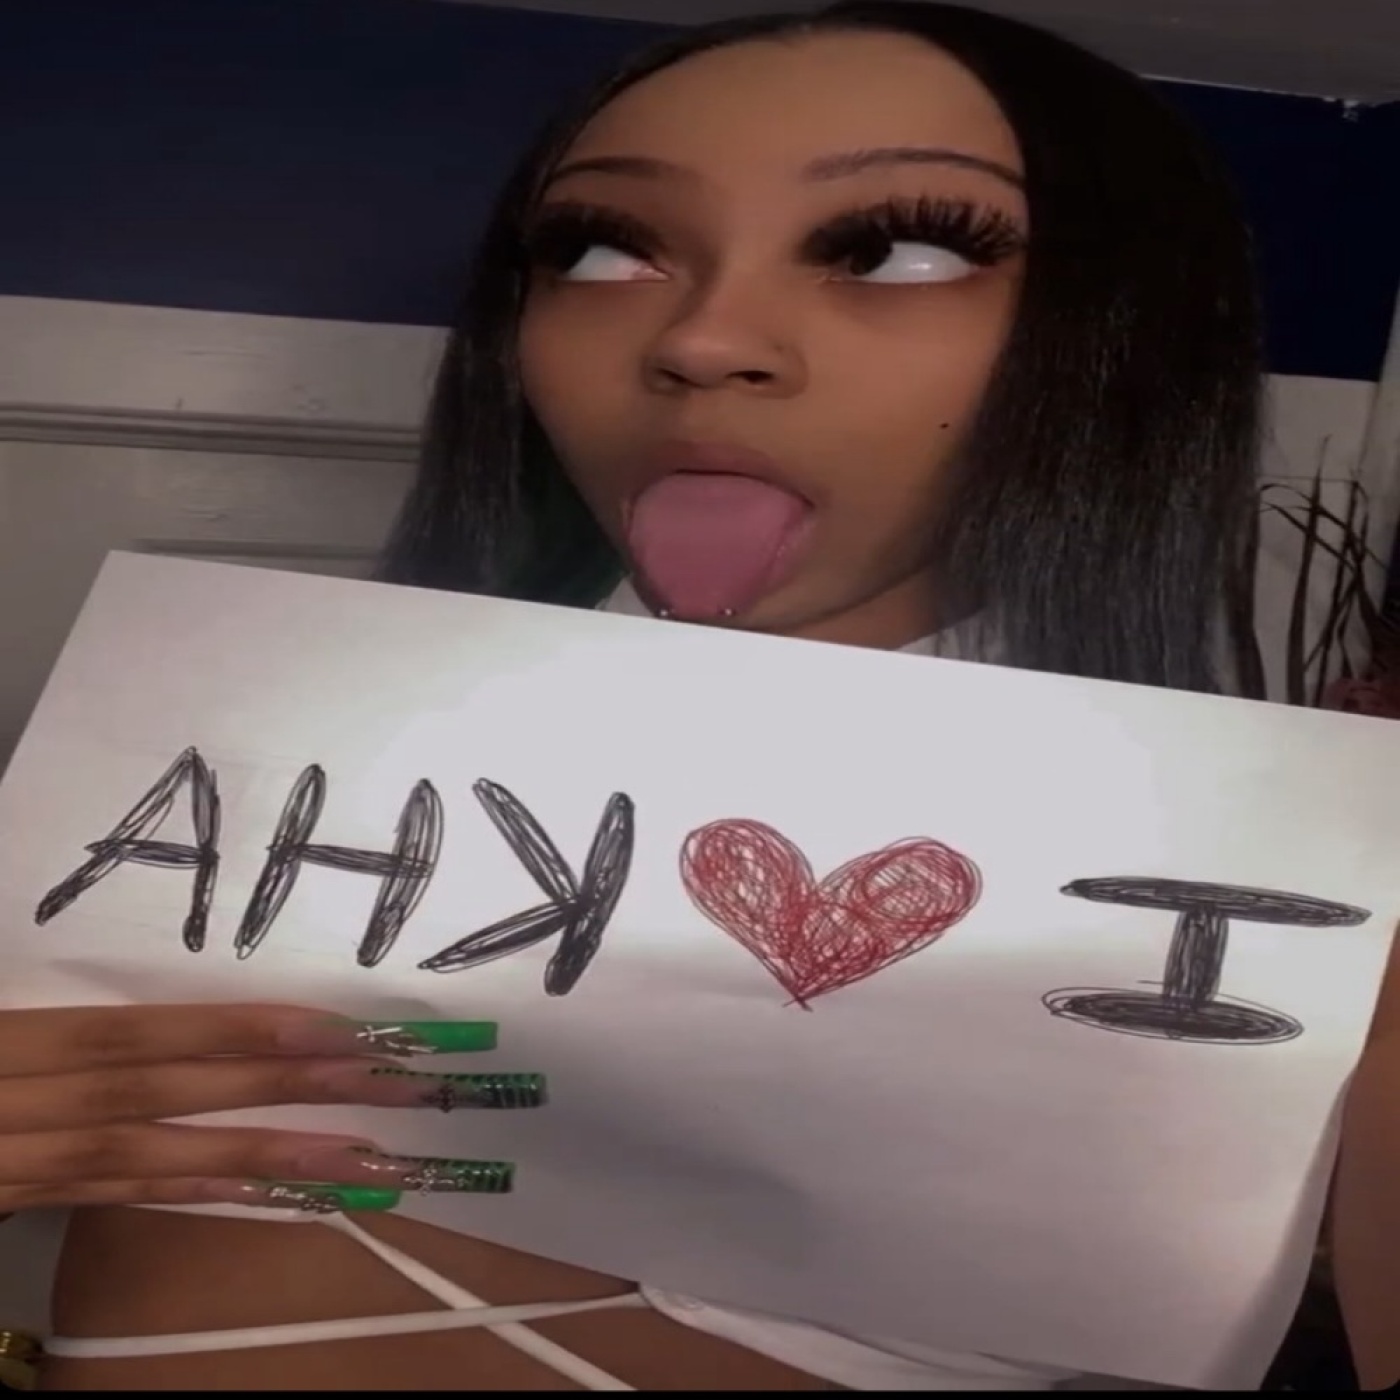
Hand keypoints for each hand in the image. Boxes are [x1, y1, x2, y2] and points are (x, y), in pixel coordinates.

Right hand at [0, 1004, 505, 1214]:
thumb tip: (152, 999)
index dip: (243, 1032)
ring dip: (261, 1155)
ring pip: (141, 1157)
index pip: (140, 1037)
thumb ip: (58, 1012)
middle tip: (399, 1083)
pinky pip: (91, 1196)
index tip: (345, 1031)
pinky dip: (179, 1192)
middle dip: (287, 1087)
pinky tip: (256, 1189)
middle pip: (163, 1091)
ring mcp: (0, 1156)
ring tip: (364, 1156)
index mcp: (2, 1041)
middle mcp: (6, 1100)